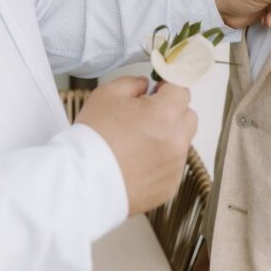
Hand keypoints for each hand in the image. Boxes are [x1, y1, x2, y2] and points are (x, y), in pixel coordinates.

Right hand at [75, 76, 196, 214]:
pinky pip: (172, 168)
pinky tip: (137, 164)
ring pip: (181, 143)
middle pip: (188, 117)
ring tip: (137, 145)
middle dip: (172, 112)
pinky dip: (160, 164)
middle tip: (147, 116)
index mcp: (165, 114)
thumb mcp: (107, 94)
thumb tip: (145, 86)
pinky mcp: (169, 188)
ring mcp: (174, 167)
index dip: (168, 87)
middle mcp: (177, 140)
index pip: (181, 90)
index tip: (157, 91)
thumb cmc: (94, 138)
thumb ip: (133, 83)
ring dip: (167, 138)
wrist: (83, 183)